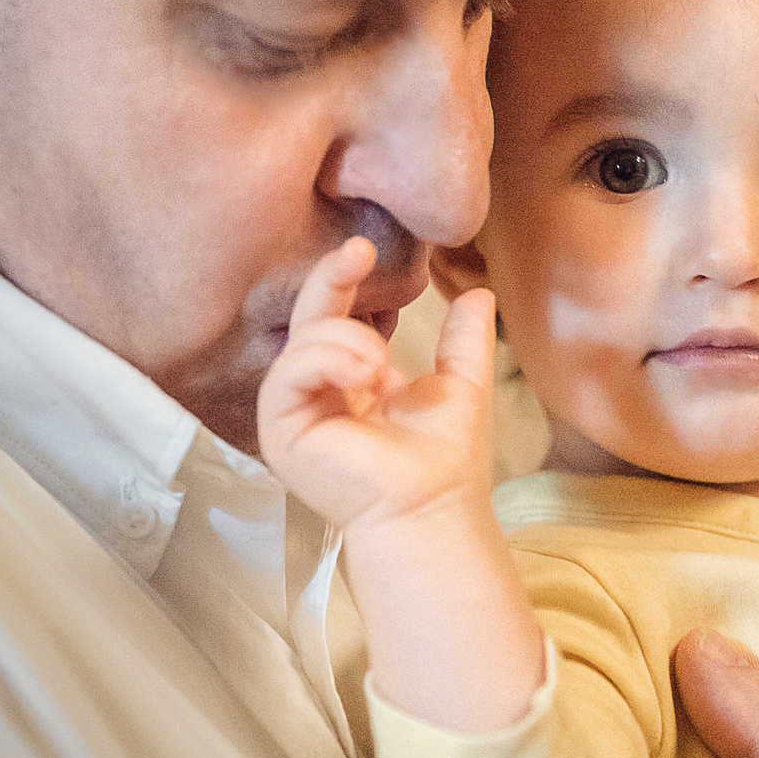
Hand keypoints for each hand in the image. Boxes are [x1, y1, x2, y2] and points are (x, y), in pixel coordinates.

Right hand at [258, 235, 492, 535]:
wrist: (433, 508)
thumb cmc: (445, 463)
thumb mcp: (461, 384)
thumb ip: (464, 340)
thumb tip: (478, 292)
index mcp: (350, 384)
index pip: (334, 320)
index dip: (342, 282)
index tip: (363, 249)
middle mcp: (316, 396)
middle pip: (306, 321)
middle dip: (329, 281)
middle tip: (357, 253)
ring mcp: (293, 415)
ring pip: (302, 342)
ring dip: (348, 339)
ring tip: (385, 368)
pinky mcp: (280, 431)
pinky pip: (288, 371)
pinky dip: (328, 360)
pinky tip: (366, 377)